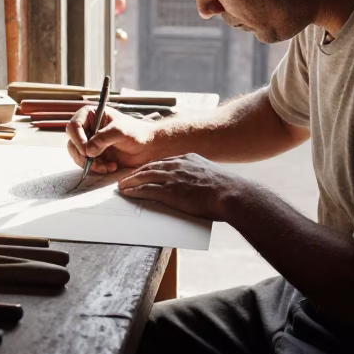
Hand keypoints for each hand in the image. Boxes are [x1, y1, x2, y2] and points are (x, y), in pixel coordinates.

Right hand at [66, 106, 158, 173]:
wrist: (148, 147)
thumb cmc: (137, 133)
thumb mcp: (120, 131)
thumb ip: (103, 138)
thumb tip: (88, 150)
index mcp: (92, 115)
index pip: (74, 126)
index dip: (77, 139)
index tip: (86, 150)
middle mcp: (88, 128)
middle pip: (72, 142)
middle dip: (82, 155)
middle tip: (94, 161)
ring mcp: (90, 143)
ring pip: (78, 155)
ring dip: (90, 164)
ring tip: (106, 166)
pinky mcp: (95, 155)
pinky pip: (87, 164)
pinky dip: (97, 168)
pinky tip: (111, 167)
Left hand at [117, 154, 249, 221]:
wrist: (231, 194)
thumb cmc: (227, 189)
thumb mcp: (212, 175)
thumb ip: (200, 176)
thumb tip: (198, 185)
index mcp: (188, 159)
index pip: (164, 161)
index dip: (151, 167)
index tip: (143, 171)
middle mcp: (178, 165)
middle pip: (151, 166)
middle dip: (137, 173)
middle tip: (126, 178)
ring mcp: (173, 177)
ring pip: (145, 176)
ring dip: (131, 181)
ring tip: (122, 186)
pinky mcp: (170, 192)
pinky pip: (147, 189)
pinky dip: (135, 191)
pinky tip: (127, 193)